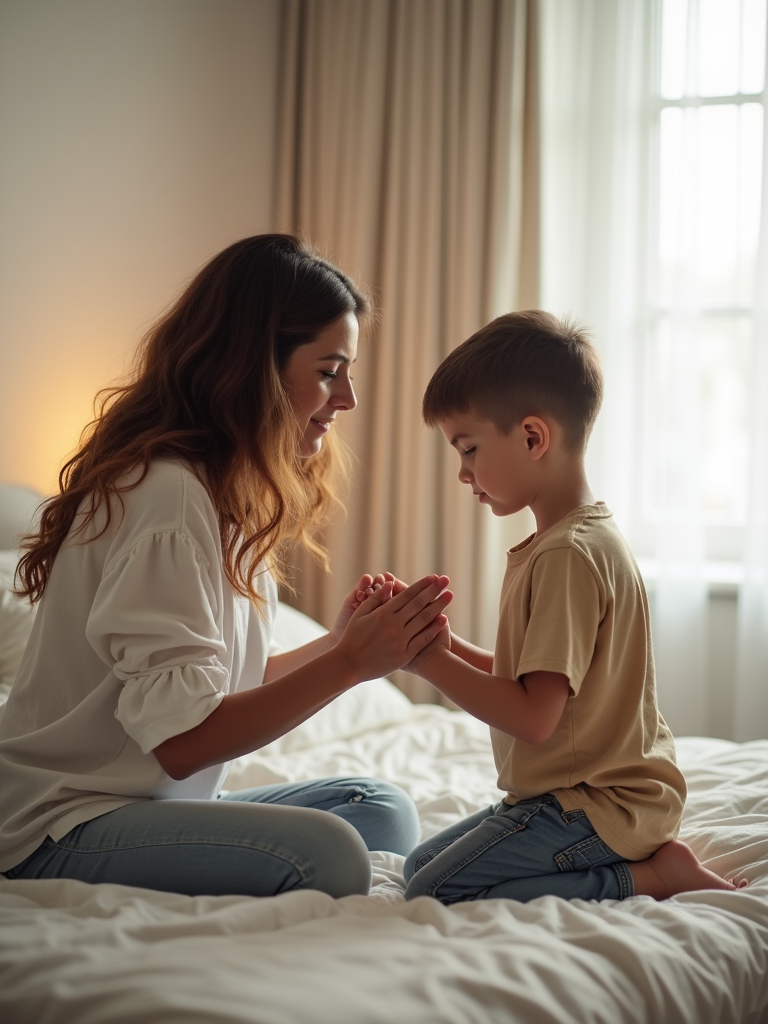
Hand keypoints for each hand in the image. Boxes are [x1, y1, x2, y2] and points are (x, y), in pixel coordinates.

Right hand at [335, 574, 452, 681]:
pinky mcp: (404, 654)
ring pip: (423, 619)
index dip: (422, 585)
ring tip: (450, 595)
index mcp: (382, 613)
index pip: (407, 594)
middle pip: (418, 603)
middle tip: (446, 580)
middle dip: (434, 590)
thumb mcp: (359, 615)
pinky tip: (444, 619)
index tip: (433, 577)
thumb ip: (375, 599)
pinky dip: (433, 628)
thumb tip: (389, 584)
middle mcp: (393, 624)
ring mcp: (400, 640)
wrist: (349, 665)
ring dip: (438, 606)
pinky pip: (422, 639)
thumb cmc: (352, 638)